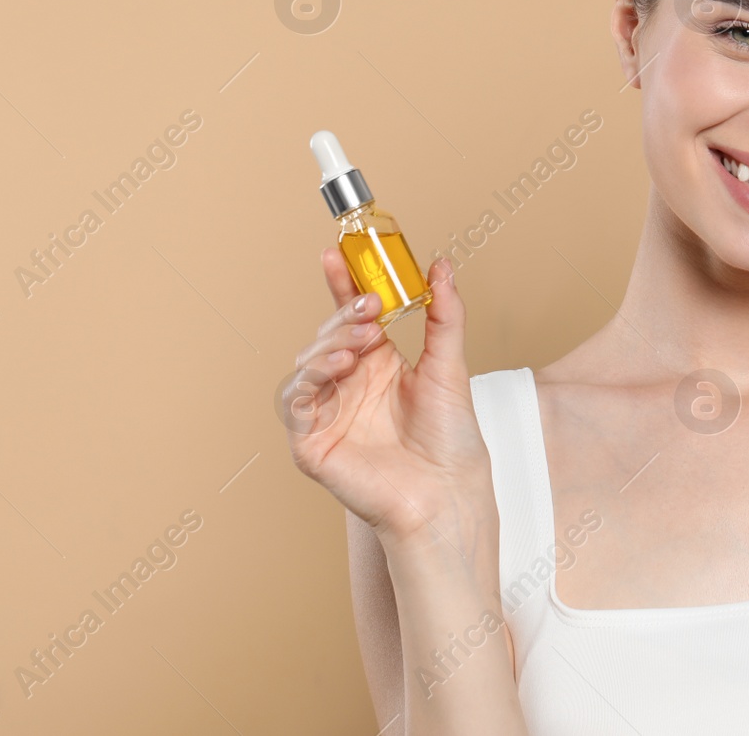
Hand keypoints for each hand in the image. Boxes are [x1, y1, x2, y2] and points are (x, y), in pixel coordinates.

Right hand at [281, 251, 495, 550]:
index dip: (341, 285)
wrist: (448, 495)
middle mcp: (350, 386)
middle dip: (344, 314)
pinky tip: (339, 366)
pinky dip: (311, 378)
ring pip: (308, 364)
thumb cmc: (452, 442)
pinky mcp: (312, 445)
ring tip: (361, 340)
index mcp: (378, 366)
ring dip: (330, 343)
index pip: (352, 317)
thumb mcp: (450, 366)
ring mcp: (329, 415)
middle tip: (369, 305)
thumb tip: (441, 266)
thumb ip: (444, 315)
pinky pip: (296, 403)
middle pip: (328, 335)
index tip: (336, 254)